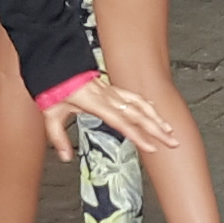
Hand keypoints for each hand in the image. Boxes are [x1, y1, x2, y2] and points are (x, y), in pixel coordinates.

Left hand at [42, 76, 185, 153]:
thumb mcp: (51, 116)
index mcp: (95, 103)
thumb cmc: (54, 88)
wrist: (55, 65)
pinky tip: (155, 111)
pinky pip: (133, 96)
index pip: (122, 122)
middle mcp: (108, 96)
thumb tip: (65, 157)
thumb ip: (58, 138)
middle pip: (138, 115)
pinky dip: (147, 104)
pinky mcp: (111, 88)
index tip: (152, 148)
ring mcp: (111, 91)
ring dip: (156, 117)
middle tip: (173, 142)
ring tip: (170, 130)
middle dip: (157, 130)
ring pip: (140, 104)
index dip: (138, 136)